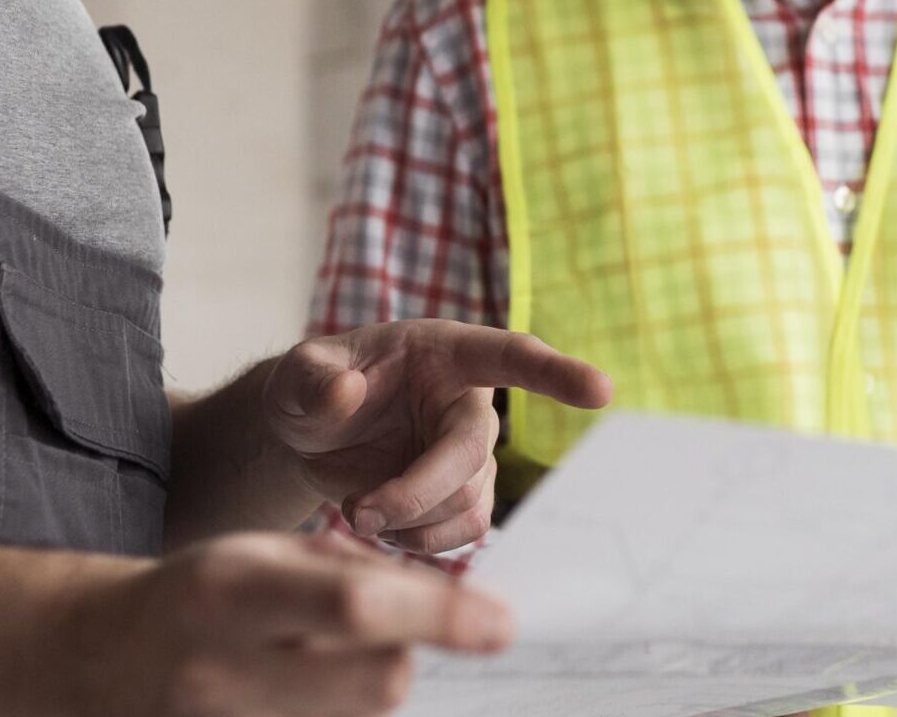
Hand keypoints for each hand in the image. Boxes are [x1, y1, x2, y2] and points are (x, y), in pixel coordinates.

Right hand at [72, 530, 511, 716]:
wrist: (99, 663)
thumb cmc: (195, 597)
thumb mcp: (256, 556)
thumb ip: (345, 571)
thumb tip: (448, 595)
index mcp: (227, 594)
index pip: (356, 608)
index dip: (438, 614)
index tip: (501, 621)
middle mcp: (224, 673)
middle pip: (377, 682)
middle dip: (407, 651)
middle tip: (393, 629)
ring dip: (369, 687)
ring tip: (320, 659)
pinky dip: (339, 712)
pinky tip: (306, 685)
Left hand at [263, 321, 611, 553]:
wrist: (306, 439)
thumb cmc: (309, 391)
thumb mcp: (296, 376)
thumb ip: (313, 378)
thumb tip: (347, 392)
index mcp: (442, 353)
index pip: (509, 355)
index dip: (554, 374)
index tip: (600, 390)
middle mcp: (465, 402)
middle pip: (474, 455)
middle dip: (419, 492)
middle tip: (359, 511)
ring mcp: (467, 454)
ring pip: (471, 502)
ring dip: (416, 523)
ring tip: (358, 515)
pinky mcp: (458, 496)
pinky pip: (463, 531)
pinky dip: (421, 543)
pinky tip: (381, 530)